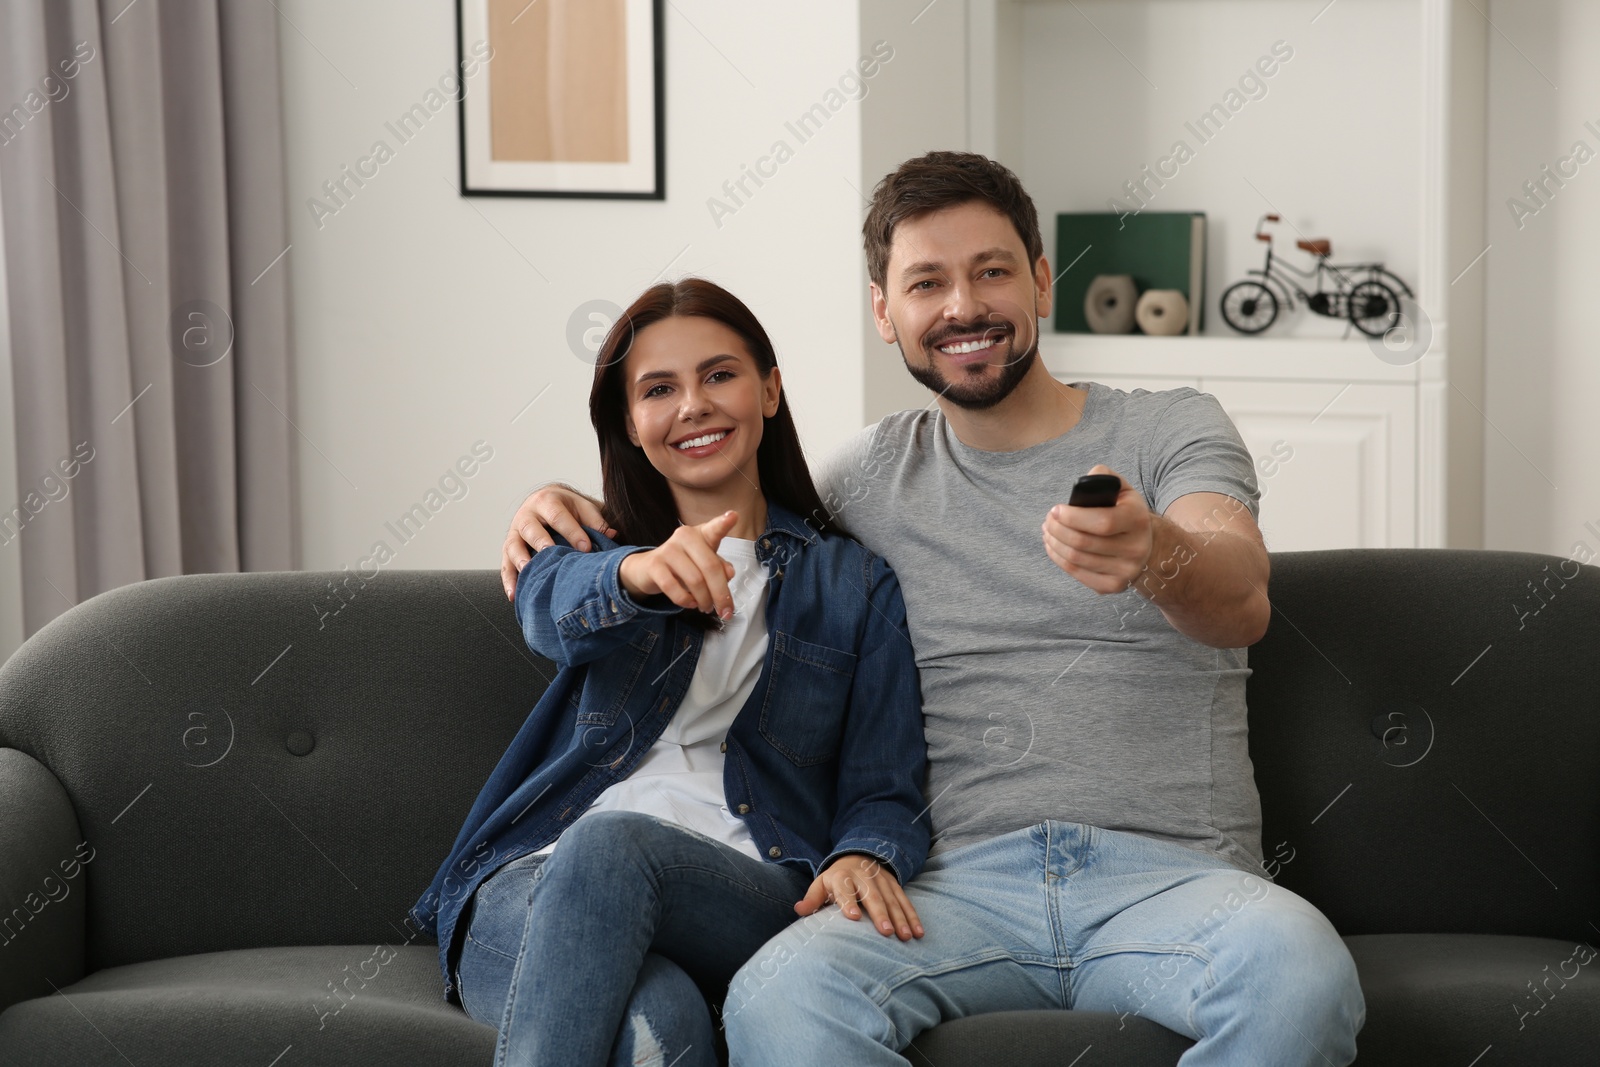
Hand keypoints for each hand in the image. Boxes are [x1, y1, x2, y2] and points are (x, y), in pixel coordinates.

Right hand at [502, 483, 615, 598]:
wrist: (545, 500)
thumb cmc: (568, 508)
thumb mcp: (583, 507)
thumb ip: (596, 520)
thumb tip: (611, 535)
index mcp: (547, 501)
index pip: (558, 517)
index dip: (572, 533)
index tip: (586, 549)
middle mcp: (527, 514)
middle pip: (532, 529)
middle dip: (542, 544)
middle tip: (553, 558)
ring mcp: (515, 531)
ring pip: (514, 546)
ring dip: (520, 561)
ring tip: (528, 574)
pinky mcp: (508, 547)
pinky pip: (505, 564)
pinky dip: (509, 580)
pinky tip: (514, 595)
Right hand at [617, 512, 738, 618]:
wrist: (647, 569)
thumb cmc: (683, 564)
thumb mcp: (703, 563)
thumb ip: (718, 567)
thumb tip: (729, 574)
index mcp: (701, 534)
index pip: (714, 529)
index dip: (724, 523)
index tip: (733, 516)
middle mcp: (685, 537)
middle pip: (710, 567)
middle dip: (721, 594)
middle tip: (726, 611)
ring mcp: (668, 549)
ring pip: (695, 580)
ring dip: (704, 600)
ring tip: (706, 607)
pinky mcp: (655, 565)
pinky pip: (674, 588)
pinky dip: (686, 600)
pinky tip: (691, 604)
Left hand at [795, 854, 923, 940]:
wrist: (858, 857)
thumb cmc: (836, 879)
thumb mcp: (821, 884)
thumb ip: (812, 898)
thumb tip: (798, 909)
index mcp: (842, 876)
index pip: (845, 889)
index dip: (849, 901)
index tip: (853, 917)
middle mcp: (863, 877)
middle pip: (872, 895)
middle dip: (880, 913)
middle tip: (886, 932)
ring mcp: (881, 880)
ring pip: (892, 899)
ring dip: (900, 918)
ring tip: (906, 936)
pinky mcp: (894, 885)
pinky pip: (905, 901)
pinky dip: (913, 916)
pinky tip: (918, 932)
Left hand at [1042, 464, 1153, 593]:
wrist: (1146, 544)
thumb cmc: (1125, 512)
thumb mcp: (1122, 490)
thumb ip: (1104, 478)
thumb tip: (1084, 482)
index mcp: (1138, 521)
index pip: (1102, 522)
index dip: (1073, 517)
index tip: (1056, 510)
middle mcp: (1136, 549)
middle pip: (1083, 542)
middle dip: (1057, 529)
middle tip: (1048, 519)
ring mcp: (1125, 571)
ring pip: (1076, 558)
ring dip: (1054, 542)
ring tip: (1048, 530)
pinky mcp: (1113, 586)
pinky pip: (1076, 573)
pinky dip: (1058, 558)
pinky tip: (1053, 545)